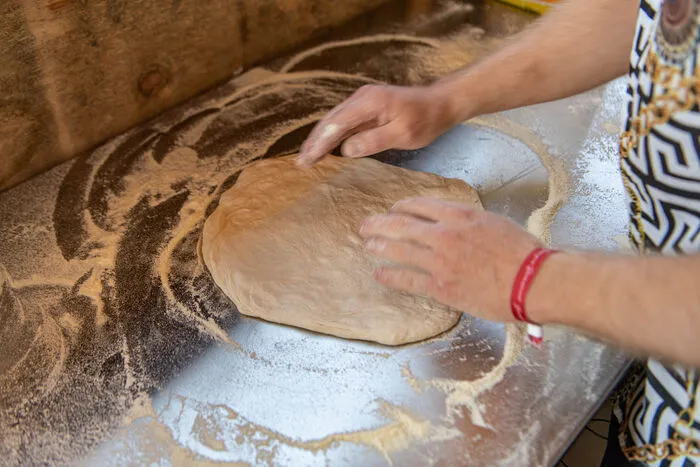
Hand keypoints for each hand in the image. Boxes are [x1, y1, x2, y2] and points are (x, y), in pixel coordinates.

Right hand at [297, 84, 457, 166]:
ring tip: (308, 158)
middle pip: (331, 121)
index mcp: (369, 102)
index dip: (320, 143)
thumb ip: (373, 141)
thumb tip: (346, 150)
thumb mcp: (403, 135)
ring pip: (335, 120)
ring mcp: (363, 100)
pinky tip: (325, 147)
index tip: (307, 160)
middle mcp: (362, 97)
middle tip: (301, 163)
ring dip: (321, 139)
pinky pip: (344, 121)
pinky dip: (332, 135)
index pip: (336, 124)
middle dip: (315, 142)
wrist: (440, 103)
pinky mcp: (366, 106)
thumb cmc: (425, 120)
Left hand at [359, 197, 542, 321]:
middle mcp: (445, 234)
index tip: (394, 209)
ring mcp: (440, 261)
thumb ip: (469, 221)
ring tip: (367, 245)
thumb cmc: (523, 252)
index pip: (421, 205)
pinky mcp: (441, 286)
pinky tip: (380, 273)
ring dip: (379, 246)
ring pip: (399, 250)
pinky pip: (408, 279)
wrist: (532, 281)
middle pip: (402, 224)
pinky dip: (390, 275)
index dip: (402, 207)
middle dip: (380, 224)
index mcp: (460, 215)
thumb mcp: (495, 223)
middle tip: (366, 225)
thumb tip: (453, 223)